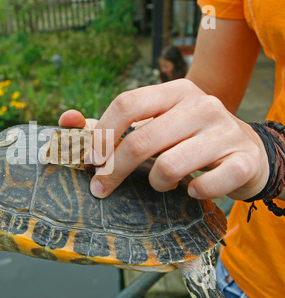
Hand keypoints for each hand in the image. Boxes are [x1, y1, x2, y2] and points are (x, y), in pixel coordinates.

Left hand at [59, 79, 268, 200]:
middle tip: (101, 189)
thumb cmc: (185, 139)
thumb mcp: (152, 125)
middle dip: (114, 170)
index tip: (90, 160)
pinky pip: (207, 186)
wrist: (245, 151)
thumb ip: (109, 126)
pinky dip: (193, 193)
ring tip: (162, 183)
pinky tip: (192, 190)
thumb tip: (66, 119)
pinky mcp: (243, 159)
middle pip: (142, 139)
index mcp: (173, 91)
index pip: (126, 103)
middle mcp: (201, 104)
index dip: (102, 134)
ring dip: (156, 183)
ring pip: (169, 165)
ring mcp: (225, 130)